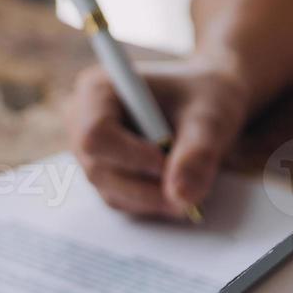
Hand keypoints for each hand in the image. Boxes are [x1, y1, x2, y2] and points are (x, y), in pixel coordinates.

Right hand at [66, 58, 251, 218]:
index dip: (132, 157)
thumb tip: (181, 196)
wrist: (207, 105)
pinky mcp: (104, 176)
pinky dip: (153, 202)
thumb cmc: (205, 97)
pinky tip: (178, 186)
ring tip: (192, 183)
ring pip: (111, 192)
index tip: (169, 163)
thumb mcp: (210, 117)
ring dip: (154, 199)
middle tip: (192, 187)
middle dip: (148, 186)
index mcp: (98, 90)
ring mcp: (90, 153)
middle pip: (99, 170)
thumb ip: (198, 152)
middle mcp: (82, 122)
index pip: (96, 135)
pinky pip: (122, 201)